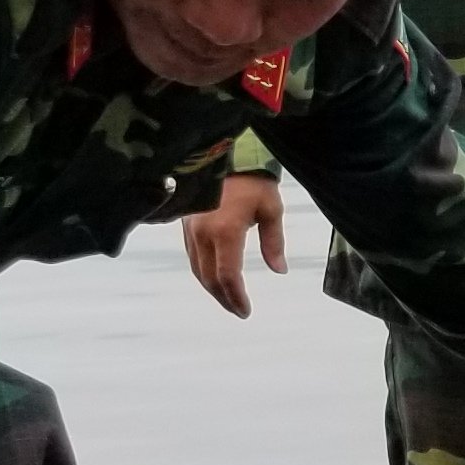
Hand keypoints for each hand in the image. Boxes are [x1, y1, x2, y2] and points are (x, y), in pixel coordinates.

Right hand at [178, 173, 285, 317]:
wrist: (225, 154)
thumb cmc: (252, 180)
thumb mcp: (271, 210)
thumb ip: (274, 243)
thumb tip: (279, 270)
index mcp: (225, 232)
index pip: (228, 276)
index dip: (236, 298)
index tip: (246, 310)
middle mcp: (203, 234)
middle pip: (210, 279)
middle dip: (224, 299)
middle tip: (238, 310)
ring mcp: (191, 229)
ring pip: (198, 270)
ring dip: (212, 288)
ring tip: (228, 298)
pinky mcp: (185, 224)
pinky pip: (192, 256)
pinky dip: (203, 272)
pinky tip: (214, 276)